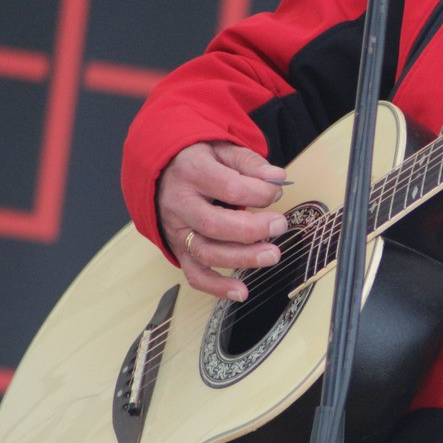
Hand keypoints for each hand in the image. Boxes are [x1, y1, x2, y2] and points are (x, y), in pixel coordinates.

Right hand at [158, 141, 288, 300]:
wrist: (162, 172)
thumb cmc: (199, 160)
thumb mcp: (222, 150)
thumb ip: (250, 163)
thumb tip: (277, 178)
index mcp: (192, 172)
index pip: (229, 187)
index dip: (259, 192)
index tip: (276, 192)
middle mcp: (180, 204)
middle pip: (215, 224)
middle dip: (252, 230)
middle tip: (280, 226)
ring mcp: (177, 230)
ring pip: (207, 252)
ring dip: (242, 259)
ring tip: (272, 255)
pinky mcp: (179, 250)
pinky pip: (194, 274)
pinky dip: (217, 287)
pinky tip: (242, 291)